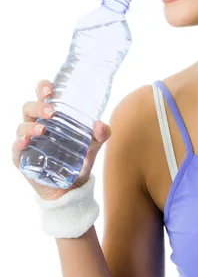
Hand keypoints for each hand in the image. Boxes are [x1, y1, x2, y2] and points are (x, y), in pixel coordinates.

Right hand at [12, 80, 111, 200]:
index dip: (43, 87)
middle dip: (38, 106)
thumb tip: (101, 125)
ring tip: (43, 130)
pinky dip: (19, 143)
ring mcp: (28, 141)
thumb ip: (100, 136)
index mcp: (52, 117)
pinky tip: (25, 142)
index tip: (50, 89)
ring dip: (30, 126)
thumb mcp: (92, 147)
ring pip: (22, 126)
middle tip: (51, 112)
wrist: (71, 189)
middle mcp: (37, 124)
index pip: (42, 95)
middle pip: (29, 107)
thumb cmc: (78, 160)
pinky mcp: (23, 158)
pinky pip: (16, 148)